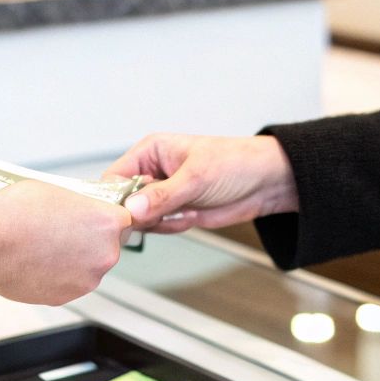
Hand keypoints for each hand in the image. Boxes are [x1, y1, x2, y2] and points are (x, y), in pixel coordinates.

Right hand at [0, 180, 131, 305]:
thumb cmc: (13, 214)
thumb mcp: (54, 190)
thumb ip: (79, 205)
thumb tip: (81, 213)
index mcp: (106, 223)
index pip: (125, 218)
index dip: (108, 215)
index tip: (95, 214)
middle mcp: (104, 254)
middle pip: (109, 244)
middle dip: (91, 237)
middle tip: (63, 228)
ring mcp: (87, 279)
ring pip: (90, 265)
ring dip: (76, 257)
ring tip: (45, 245)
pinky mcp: (68, 296)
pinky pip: (71, 282)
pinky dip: (60, 274)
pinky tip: (38, 261)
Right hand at [104, 133, 299, 232]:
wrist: (266, 183)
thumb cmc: (235, 163)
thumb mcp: (195, 177)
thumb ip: (162, 196)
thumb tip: (131, 209)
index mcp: (150, 151)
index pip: (115, 176)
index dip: (113, 197)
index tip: (122, 215)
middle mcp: (152, 172)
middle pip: (123, 201)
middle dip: (137, 214)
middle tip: (157, 217)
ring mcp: (163, 194)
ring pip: (140, 218)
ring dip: (157, 223)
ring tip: (183, 212)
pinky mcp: (175, 212)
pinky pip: (159, 228)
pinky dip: (171, 228)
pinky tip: (191, 217)